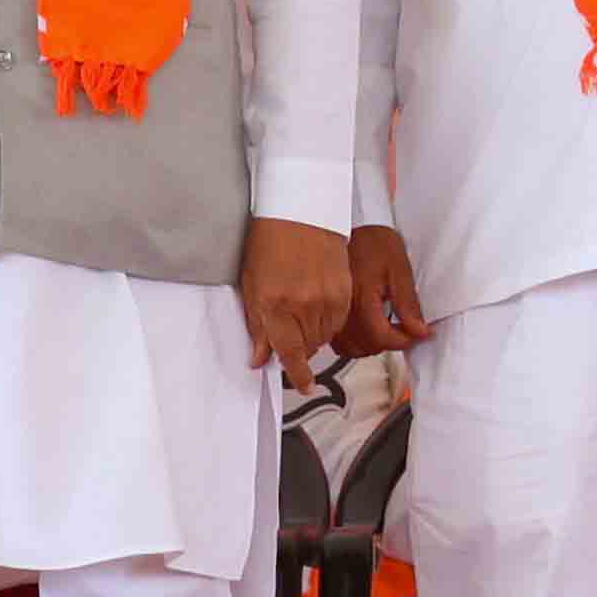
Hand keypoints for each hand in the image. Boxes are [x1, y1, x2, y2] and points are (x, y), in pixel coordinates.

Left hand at [238, 216, 350, 389]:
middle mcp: (305, 306)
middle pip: (309, 347)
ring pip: (326, 336)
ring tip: (303, 316)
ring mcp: (329, 298)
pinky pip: (339, 320)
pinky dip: (329, 321)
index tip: (303, 385)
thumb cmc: (269, 244)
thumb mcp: (252, 287)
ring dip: (314, 335)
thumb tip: (260, 358)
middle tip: (289, 334)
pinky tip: (318, 308)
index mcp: (277, 307)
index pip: (290, 353)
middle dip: (299, 348)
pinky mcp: (345, 289)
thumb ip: (257, 327)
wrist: (300, 212)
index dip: (297, 374)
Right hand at [337, 224, 431, 359]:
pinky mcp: (325, 312)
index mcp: (361, 300)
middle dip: (390, 342)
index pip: (382, 338)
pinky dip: (356, 341)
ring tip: (389, 327)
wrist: (351, 226)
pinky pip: (339, 340)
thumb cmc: (374, 242)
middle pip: (366, 348)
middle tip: (406, 328)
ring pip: (350, 348)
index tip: (419, 334)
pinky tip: (369, 325)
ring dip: (372, 344)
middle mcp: (341, 311)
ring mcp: (330, 313)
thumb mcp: (399, 269)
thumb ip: (408, 304)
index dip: (404, 341)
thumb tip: (419, 330)